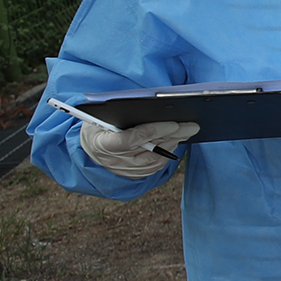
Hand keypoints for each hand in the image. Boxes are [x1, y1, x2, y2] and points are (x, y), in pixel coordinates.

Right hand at [80, 119, 197, 178]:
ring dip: (173, 144)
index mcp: (101, 143)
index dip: (153, 131)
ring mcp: (124, 170)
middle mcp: (114, 160)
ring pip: (155, 159)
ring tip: (187, 131)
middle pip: (149, 149)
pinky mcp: (132, 175)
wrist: (88, 147)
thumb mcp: (99, 114)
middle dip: (173, 135)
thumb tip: (150, 104)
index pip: (131, 139)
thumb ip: (118, 111)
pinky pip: (154, 167)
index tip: (173, 123)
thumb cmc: (96, 124)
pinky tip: (176, 142)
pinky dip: (167, 154)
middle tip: (192, 126)